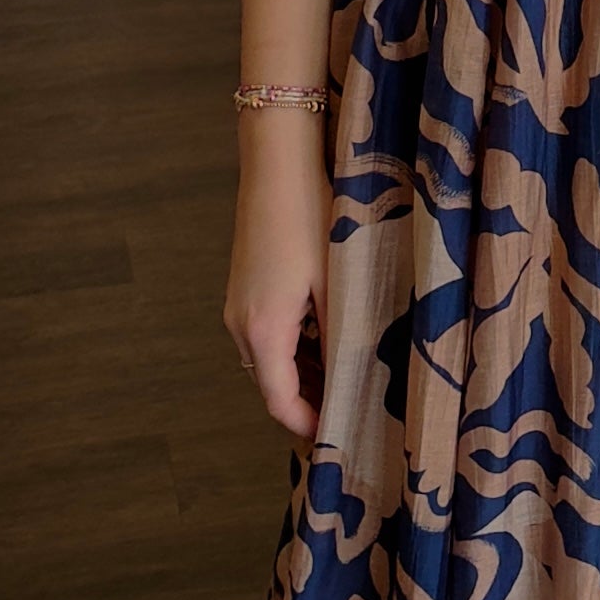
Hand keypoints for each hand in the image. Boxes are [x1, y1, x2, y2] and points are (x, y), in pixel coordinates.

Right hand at [226, 120, 330, 438]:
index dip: (310, 428)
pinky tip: (333, 339)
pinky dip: (296, 349)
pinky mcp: (244, 289)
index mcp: (263, 332)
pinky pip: (267, 336)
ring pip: (271, 362)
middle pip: (273, 386)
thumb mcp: (336, 282)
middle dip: (313, 404)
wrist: (278, 161)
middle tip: (358, 413)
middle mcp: (241, 325)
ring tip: (354, 378)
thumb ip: (343, 335)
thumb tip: (361, 379)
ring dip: (306, 376)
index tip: (343, 438)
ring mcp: (238, 306)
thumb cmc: (311, 216)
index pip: (281, 404)